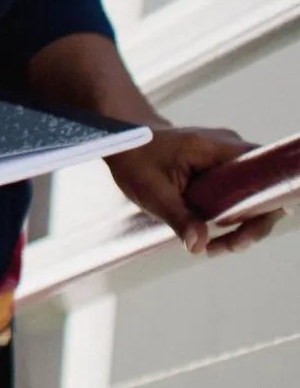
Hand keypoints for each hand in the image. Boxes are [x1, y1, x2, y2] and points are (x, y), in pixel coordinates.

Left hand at [108, 126, 281, 256]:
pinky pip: (238, 194)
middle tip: (227, 247)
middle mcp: (229, 149)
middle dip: (250, 224)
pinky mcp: (220, 168)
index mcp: (216, 148)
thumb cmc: (134, 159)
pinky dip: (230, 216)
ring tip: (215, 247)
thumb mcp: (151, 191)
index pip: (264, 175)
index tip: (243, 232)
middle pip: (262, 190)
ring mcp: (226, 158)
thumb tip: (198, 245)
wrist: (123, 141)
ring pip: (251, 195)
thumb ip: (178, 217)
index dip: (263, 207)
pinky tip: (213, 235)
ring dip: (240, 224)